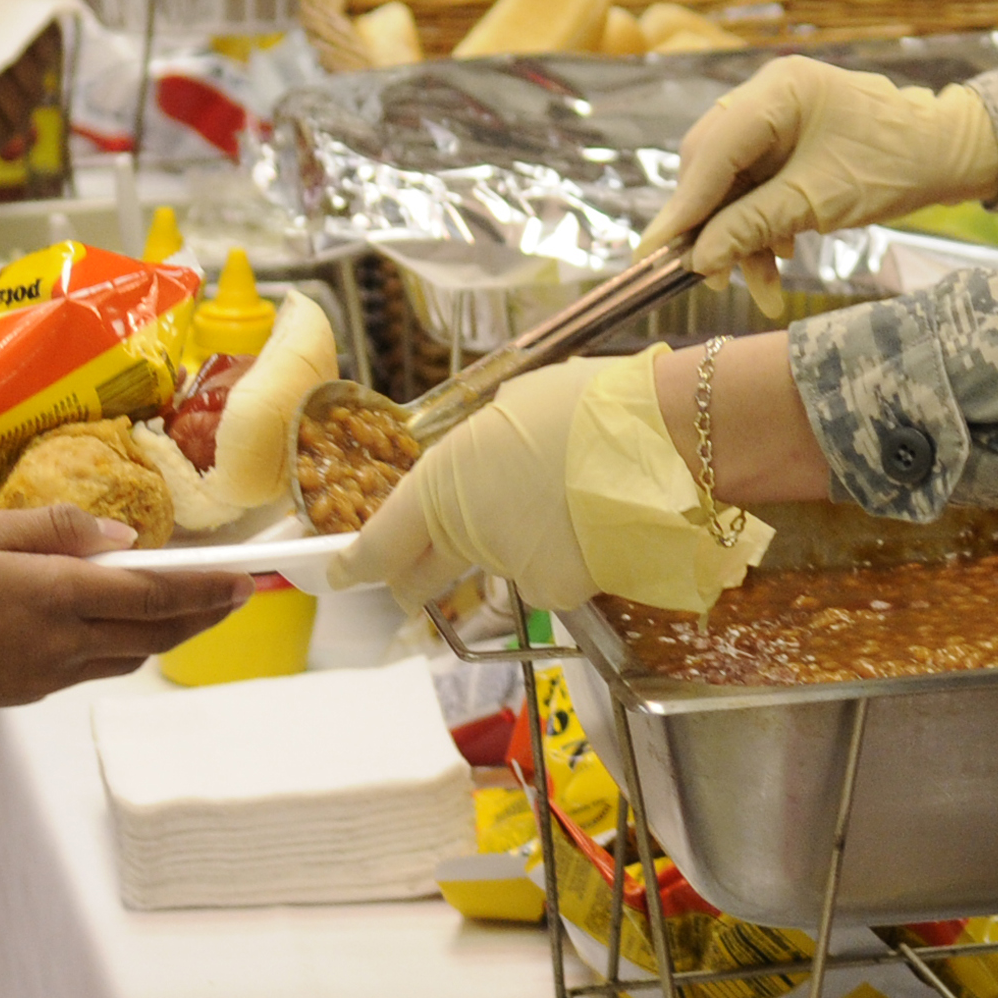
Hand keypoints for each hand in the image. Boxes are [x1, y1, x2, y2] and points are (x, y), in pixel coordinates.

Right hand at [0, 506, 266, 715]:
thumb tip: (122, 537)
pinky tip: (124, 625)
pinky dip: (126, 644)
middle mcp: (64, 641)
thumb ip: (55, 529)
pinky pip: (96, 666)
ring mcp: (49, 673)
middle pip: (156, 631)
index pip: (154, 593)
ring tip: (193, 607)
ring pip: (131, 653)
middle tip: (240, 594)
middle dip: (205, 613)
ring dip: (170, 631)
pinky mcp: (31, 691)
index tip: (246, 579)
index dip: (206, 589)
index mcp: (56, 595)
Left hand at [324, 350, 775, 614]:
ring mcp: (514, 569)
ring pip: (500, 570)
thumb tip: (486, 465)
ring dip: (516, 549)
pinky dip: (567, 558)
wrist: (658, 437)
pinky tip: (596, 520)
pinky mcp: (560, 592)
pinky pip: (552, 578)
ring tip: (567, 499)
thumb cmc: (584, 405)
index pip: (380, 544)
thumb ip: (480, 452)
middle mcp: (467, 537)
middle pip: (424, 578)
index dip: (353, 564)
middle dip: (420, 577)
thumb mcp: (510, 410)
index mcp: (442, 484)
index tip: (339, 574)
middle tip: (426, 569)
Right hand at [640, 55, 997, 296]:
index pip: (712, 152)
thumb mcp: (817, 202)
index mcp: (777, 90)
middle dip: (713, 228)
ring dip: (742, 237)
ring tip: (761, 287)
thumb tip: (697, 258)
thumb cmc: (893, 166)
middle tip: (709, 277)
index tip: (653, 252)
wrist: (949, 157)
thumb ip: (752, 225)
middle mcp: (768, 96)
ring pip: (733, 184)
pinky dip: (762, 225)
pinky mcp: (788, 143)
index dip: (682, 207)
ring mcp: (777, 118)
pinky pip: (756, 186)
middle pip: (713, 167)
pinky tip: (782, 256)